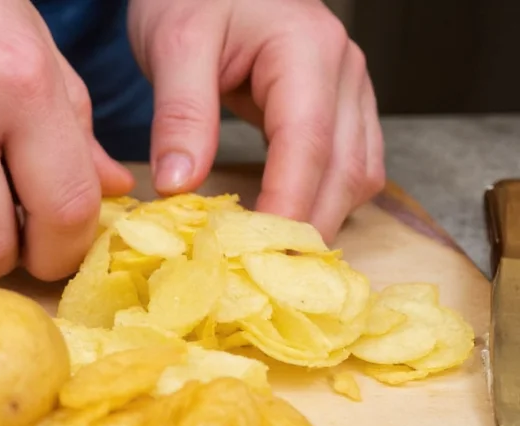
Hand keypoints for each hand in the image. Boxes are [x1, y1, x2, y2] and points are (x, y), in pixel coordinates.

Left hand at [128, 0, 385, 240]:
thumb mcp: (175, 43)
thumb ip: (182, 114)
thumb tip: (179, 187)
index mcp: (307, 52)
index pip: (308, 145)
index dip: (287, 207)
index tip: (257, 256)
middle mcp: (343, 73)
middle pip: (345, 171)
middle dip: (307, 227)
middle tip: (263, 275)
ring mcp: (348, 92)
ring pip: (358, 175)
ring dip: (321, 219)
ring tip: (274, 258)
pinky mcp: (338, 109)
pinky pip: (351, 167)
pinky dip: (324, 201)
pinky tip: (288, 220)